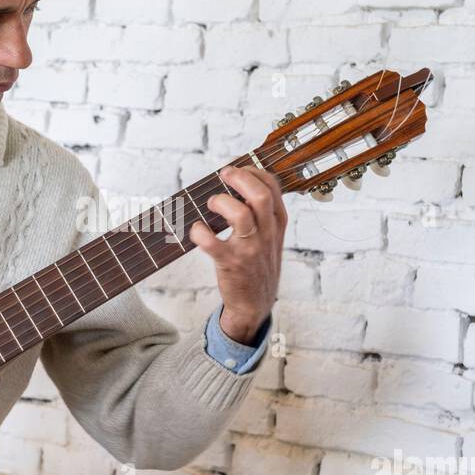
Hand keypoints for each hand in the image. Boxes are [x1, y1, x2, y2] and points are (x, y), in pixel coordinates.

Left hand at [188, 164, 286, 343]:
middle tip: (223, 175)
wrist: (255, 304)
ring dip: (220, 202)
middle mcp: (266, 233)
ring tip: (211, 204)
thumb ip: (261, 212)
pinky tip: (197, 230)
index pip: (272, 186)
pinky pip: (211, 242)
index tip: (236, 170)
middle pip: (260, 195)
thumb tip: (236, 183)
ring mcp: (250, 249)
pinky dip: (199, 232)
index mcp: (277, 223)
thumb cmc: (257, 265)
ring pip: (240, 214)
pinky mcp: (230, 263)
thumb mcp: (270, 237)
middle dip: (239, 178)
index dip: (252, 171)